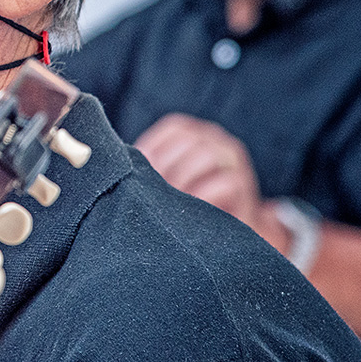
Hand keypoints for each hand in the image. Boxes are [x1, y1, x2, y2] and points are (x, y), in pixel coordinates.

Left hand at [133, 113, 264, 229]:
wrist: (218, 234)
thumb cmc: (181, 199)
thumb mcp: (163, 176)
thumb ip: (146, 165)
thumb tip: (116, 161)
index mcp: (194, 131)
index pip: (175, 127)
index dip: (154, 147)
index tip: (137, 172)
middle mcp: (217, 139)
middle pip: (190, 141)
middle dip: (166, 166)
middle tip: (150, 191)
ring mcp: (234, 160)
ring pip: (208, 156)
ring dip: (183, 180)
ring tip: (167, 201)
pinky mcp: (243, 185)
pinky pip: (224, 183)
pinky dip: (200, 196)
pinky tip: (185, 211)